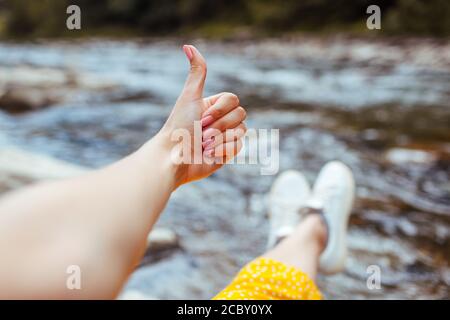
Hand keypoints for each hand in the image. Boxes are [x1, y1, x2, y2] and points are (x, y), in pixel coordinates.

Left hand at [157, 45, 246, 186]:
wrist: (175, 159)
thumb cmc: (178, 127)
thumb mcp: (190, 97)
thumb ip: (197, 73)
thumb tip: (188, 46)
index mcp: (212, 106)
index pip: (234, 100)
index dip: (220, 109)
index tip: (201, 117)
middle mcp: (220, 120)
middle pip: (241, 114)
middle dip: (219, 125)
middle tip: (201, 133)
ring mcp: (225, 137)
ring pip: (242, 130)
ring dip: (220, 138)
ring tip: (203, 145)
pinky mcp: (228, 153)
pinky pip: (239, 146)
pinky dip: (223, 150)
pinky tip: (209, 154)